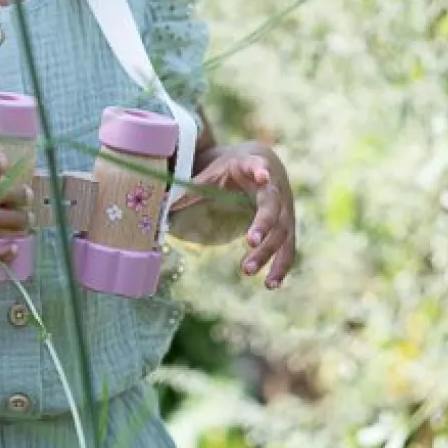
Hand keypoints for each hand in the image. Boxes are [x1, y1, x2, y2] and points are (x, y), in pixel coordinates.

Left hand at [171, 146, 295, 288]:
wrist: (263, 163)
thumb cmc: (232, 168)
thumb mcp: (212, 172)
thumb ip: (191, 187)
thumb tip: (159, 201)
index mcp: (254, 166)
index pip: (259, 167)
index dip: (261, 171)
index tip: (263, 176)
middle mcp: (276, 187)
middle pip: (274, 206)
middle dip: (263, 224)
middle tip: (249, 241)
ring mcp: (286, 208)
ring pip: (283, 231)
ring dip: (268, 252)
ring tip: (248, 271)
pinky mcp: (288, 225)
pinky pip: (289, 247)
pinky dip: (282, 265)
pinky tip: (270, 284)